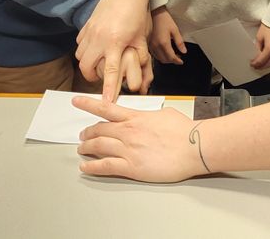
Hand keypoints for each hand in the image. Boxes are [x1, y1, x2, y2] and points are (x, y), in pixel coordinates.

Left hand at [75, 96, 210, 181]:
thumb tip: (149, 118)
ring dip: (87, 147)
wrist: (193, 146)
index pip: (106, 108)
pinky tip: (85, 167)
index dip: (88, 104)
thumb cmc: (184, 130)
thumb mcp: (165, 114)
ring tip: (81, 149)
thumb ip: (151, 116)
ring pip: (99, 145)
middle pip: (99, 129)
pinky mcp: (132, 167)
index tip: (76, 100)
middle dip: (88, 132)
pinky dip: (92, 166)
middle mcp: (128, 131)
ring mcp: (129, 149)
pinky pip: (105, 166)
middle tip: (82, 135)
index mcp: (136, 117)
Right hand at [76, 0, 151, 101]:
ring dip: (86, 63)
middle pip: (86, 67)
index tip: (106, 102)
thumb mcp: (141, 36)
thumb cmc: (137, 12)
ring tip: (97, 62)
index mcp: (115, 43)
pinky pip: (79, 43)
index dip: (107, 89)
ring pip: (79, 55)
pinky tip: (93, 47)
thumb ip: (141, 56)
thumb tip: (142, 73)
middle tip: (100, 77)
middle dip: (91, 77)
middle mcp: (99, 38)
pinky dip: (83, 49)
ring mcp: (91, 31)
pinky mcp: (87, 24)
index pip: (110, 72)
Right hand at [149, 7, 186, 64]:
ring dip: (166, 59)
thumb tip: (184, 52)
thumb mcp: (175, 29)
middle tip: (178, 58)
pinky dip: (160, 56)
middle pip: (164, 60)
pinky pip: (154, 54)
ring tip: (172, 55)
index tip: (181, 61)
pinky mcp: (148, 43)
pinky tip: (164, 52)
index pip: (171, 57)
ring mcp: (151, 45)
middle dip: (172, 61)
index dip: (177, 61)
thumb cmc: (164, 19)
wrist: (154, 12)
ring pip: (159, 58)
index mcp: (163, 43)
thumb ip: (179, 42)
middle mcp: (156, 46)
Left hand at [250, 23, 269, 68]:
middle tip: (256, 66)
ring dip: (268, 64)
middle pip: (269, 64)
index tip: (252, 64)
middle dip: (262, 66)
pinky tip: (269, 58)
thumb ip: (258, 48)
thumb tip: (257, 56)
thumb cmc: (268, 26)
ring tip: (262, 63)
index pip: (262, 61)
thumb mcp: (259, 37)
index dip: (255, 64)